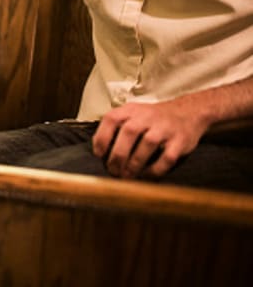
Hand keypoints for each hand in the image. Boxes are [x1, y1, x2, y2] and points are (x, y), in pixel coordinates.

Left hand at [92, 100, 208, 178]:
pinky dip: (155, 169)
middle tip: (113, 170)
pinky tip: (146, 176)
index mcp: (131, 110)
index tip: (99, 155)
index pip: (111, 119)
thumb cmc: (153, 118)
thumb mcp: (132, 114)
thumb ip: (116, 127)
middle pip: (129, 133)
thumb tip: (97, 149)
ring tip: (127, 175)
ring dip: (134, 163)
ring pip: (147, 145)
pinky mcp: (180, 141)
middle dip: (118, 155)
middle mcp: (147, 116)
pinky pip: (167, 157)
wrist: (189, 112)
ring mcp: (165, 128)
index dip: (102, 138)